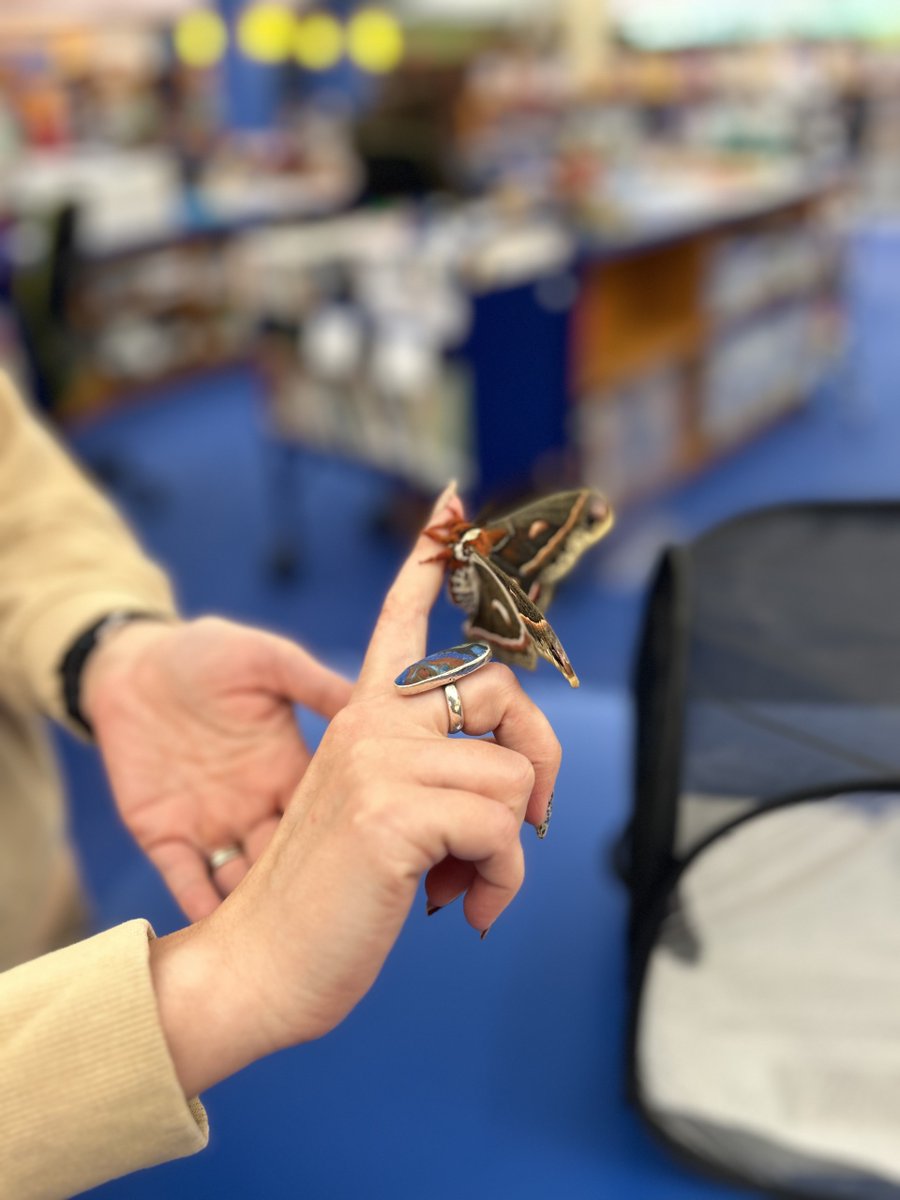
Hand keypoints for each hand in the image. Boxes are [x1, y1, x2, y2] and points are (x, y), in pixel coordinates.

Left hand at [82, 616, 351, 919]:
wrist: (131, 664)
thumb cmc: (204, 653)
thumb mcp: (267, 660)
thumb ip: (316, 684)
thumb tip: (385, 700)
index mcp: (290, 769)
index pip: (332, 813)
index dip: (354, 836)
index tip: (379, 858)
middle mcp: (259, 806)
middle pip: (294, 861)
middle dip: (313, 889)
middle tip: (340, 916)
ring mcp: (213, 825)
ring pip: (245, 880)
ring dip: (261, 909)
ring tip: (285, 933)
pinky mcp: (164, 836)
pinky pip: (186, 879)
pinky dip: (200, 905)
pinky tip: (217, 927)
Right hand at [149, 485, 560, 1095]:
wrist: (261, 964)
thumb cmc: (328, 898)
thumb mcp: (377, 815)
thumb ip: (428, 777)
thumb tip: (515, 788)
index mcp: (360, 717)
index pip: (398, 619)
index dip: (429, 557)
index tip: (453, 498)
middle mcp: (369, 723)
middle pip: (502, 689)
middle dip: (540, 755)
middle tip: (528, 817)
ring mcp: (379, 762)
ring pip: (512, 777)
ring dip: (511, 849)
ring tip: (470, 884)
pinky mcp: (392, 813)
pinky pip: (504, 831)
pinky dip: (503, 882)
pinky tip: (467, 909)